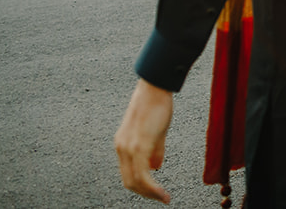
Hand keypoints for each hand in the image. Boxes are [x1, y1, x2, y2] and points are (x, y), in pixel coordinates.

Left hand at [114, 79, 173, 202]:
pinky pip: (142, 174)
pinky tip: (162, 192)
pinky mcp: (139, 146)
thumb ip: (155, 150)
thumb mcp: (155, 131)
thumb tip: (156, 166)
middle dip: (145, 193)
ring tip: (164, 198)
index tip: (156, 191)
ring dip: (150, 193)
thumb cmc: (156, 104)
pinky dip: (152, 187)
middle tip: (161, 198)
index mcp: (123, 144)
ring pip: (134, 181)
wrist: (155, 87)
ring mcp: (128, 148)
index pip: (128, 173)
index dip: (142, 186)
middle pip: (129, 182)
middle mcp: (122, 148)